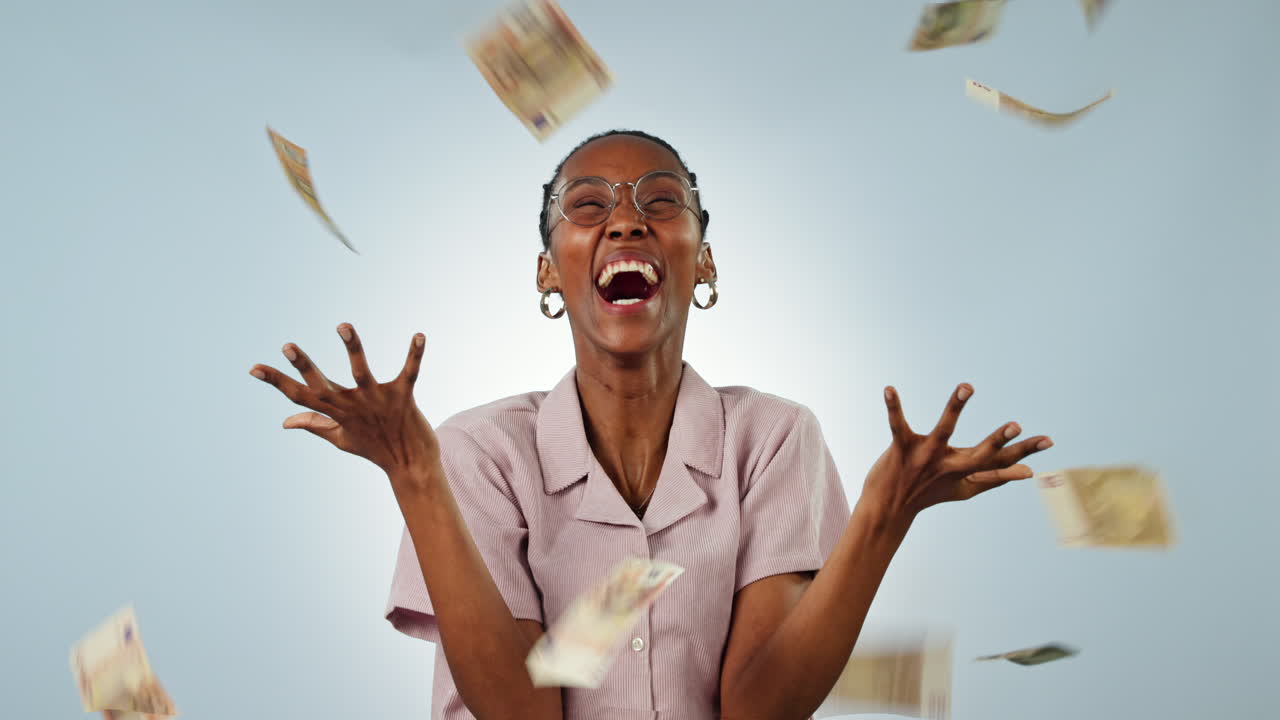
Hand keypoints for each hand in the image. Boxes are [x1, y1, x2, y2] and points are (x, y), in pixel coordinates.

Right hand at [249, 323, 439, 481]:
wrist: (411, 466)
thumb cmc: (374, 448)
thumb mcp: (340, 439)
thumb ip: (315, 425)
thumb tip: (285, 421)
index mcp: (336, 413)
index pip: (300, 397)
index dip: (277, 382)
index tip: (254, 368)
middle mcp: (353, 406)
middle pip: (323, 385)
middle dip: (304, 366)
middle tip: (287, 346)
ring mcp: (377, 401)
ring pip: (362, 372)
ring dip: (353, 348)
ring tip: (343, 326)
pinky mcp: (403, 398)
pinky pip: (409, 373)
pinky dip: (415, 355)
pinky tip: (420, 335)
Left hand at [860, 383, 1053, 522]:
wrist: (888, 509)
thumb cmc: (929, 493)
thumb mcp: (964, 489)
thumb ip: (994, 477)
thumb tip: (1029, 471)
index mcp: (966, 473)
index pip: (1001, 461)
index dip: (1024, 451)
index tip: (1048, 440)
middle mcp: (949, 466)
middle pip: (979, 453)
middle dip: (998, 440)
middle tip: (1016, 425)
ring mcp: (926, 457)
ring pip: (943, 430)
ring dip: (955, 408)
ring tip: (967, 386)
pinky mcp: (901, 450)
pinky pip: (897, 425)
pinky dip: (893, 407)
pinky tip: (889, 389)